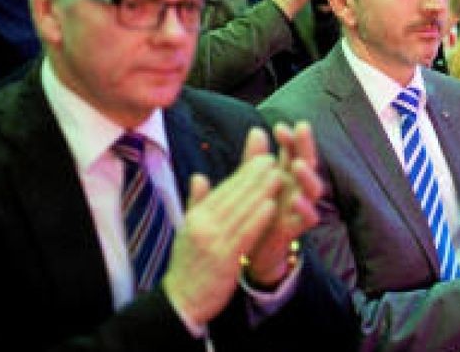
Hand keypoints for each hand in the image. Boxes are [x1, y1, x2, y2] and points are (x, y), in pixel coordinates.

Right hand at [161, 129, 283, 323]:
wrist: (182, 300)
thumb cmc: (188, 264)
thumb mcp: (187, 230)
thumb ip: (197, 202)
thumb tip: (199, 176)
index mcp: (196, 217)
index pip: (224, 189)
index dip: (244, 173)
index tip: (261, 158)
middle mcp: (203, 225)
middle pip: (233, 195)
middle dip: (255, 176)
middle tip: (273, 159)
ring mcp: (213, 241)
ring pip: (241, 210)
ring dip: (261, 191)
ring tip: (278, 175)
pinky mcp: (224, 258)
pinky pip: (245, 233)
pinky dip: (258, 218)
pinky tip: (272, 205)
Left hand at [240, 122, 323, 287]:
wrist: (254, 251)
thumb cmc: (257, 213)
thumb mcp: (253, 185)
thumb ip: (253, 160)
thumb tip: (256, 130)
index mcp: (286, 175)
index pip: (292, 151)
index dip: (289, 138)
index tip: (279, 126)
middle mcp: (297, 188)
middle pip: (308, 162)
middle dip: (306, 145)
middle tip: (302, 127)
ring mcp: (300, 208)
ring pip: (314, 189)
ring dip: (308, 175)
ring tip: (298, 164)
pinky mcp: (298, 227)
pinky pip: (309, 217)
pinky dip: (304, 208)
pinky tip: (295, 199)